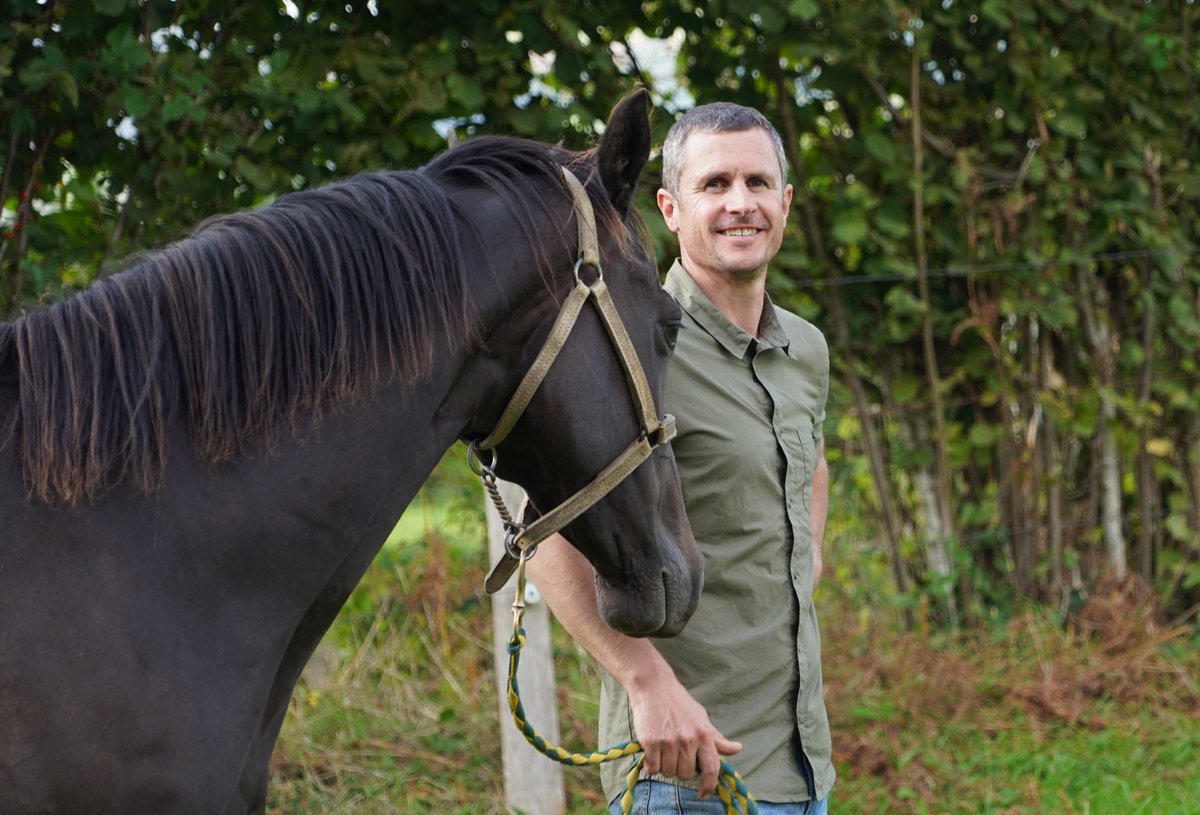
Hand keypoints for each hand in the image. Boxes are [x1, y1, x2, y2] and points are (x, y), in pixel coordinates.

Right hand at [628, 674, 741, 798]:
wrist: (654, 685)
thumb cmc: (679, 702)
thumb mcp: (702, 718)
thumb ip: (717, 738)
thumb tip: (737, 749)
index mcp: (704, 734)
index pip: (712, 768)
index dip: (709, 785)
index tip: (704, 794)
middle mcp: (688, 739)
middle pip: (686, 774)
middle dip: (681, 770)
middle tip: (676, 756)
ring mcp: (669, 741)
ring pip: (668, 772)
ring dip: (665, 768)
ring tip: (663, 751)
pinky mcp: (650, 742)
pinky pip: (652, 768)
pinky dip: (651, 765)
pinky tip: (652, 753)